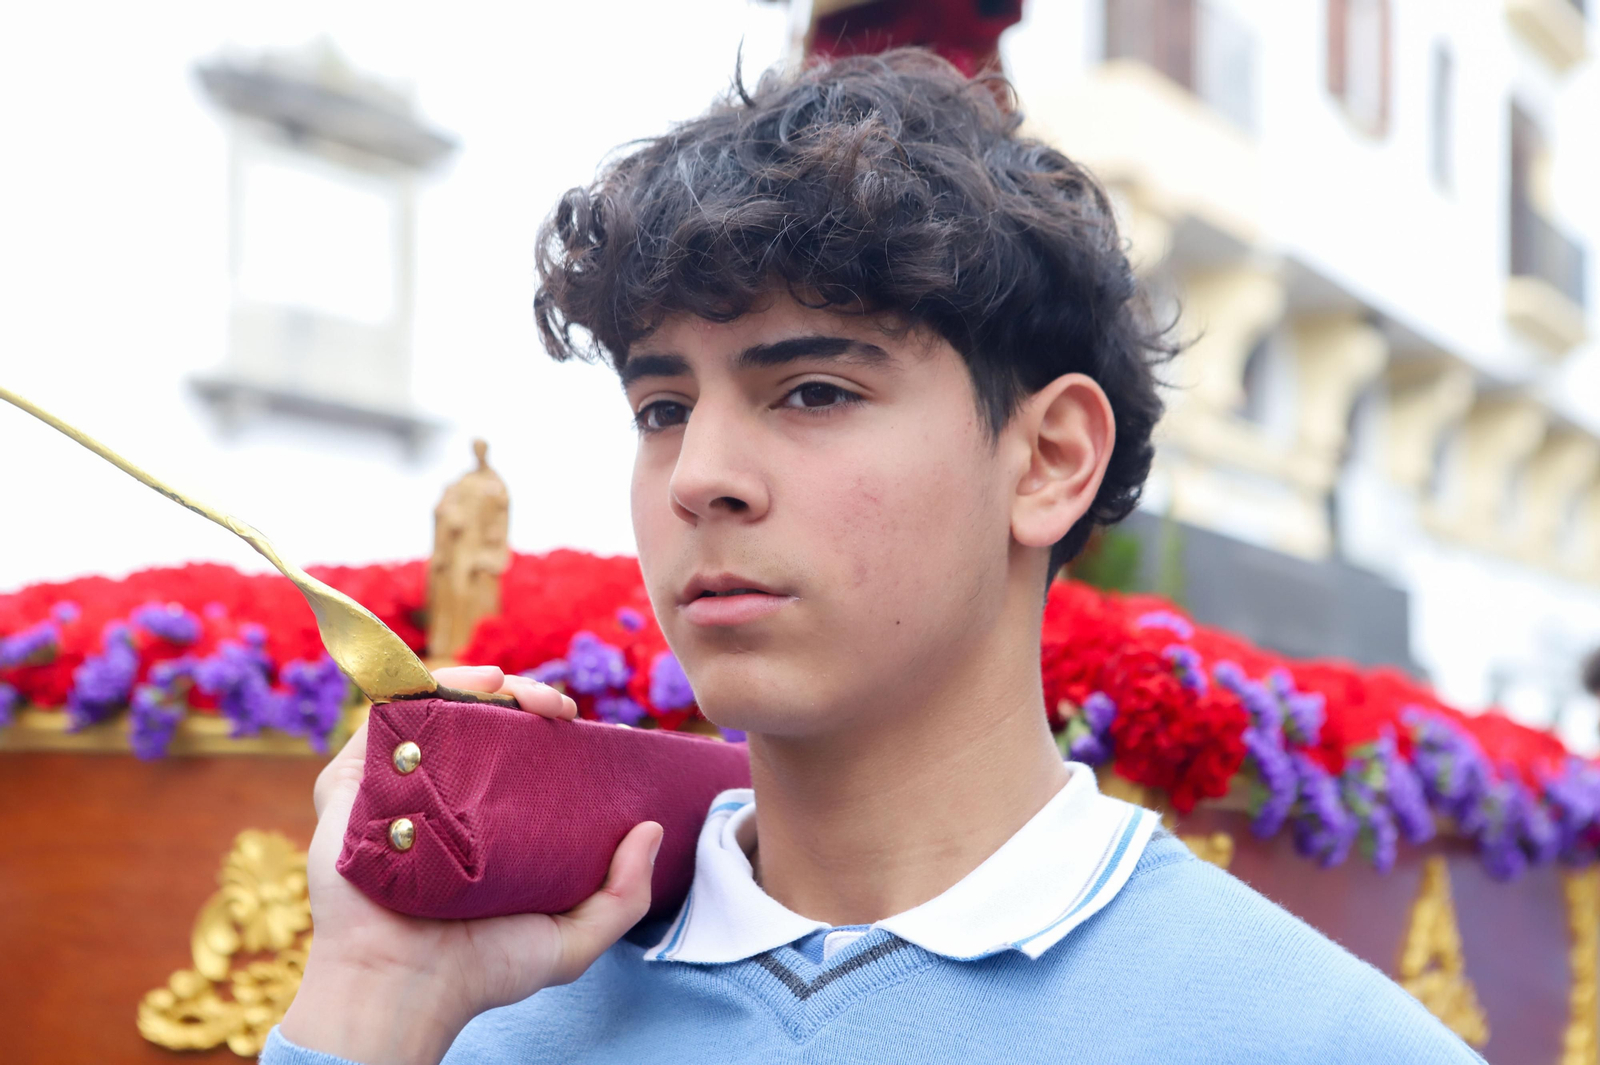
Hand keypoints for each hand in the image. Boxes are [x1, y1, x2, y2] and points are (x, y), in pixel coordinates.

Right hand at [280, 666, 663, 1064]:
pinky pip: (385, 722)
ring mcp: (397, 789)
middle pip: (483, 725)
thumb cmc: (480, 970)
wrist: (404, 989)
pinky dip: (424, 690)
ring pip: (436, 713)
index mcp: (488, 827)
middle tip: (560, 708)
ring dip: (479, 683)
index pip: (526, 759)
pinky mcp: (351, 785)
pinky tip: (467, 689)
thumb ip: (625, 894)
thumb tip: (652, 828)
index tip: (596, 728)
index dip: (560, 732)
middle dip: (525, 699)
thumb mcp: (572, 939)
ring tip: (515, 686)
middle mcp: (442, 802)